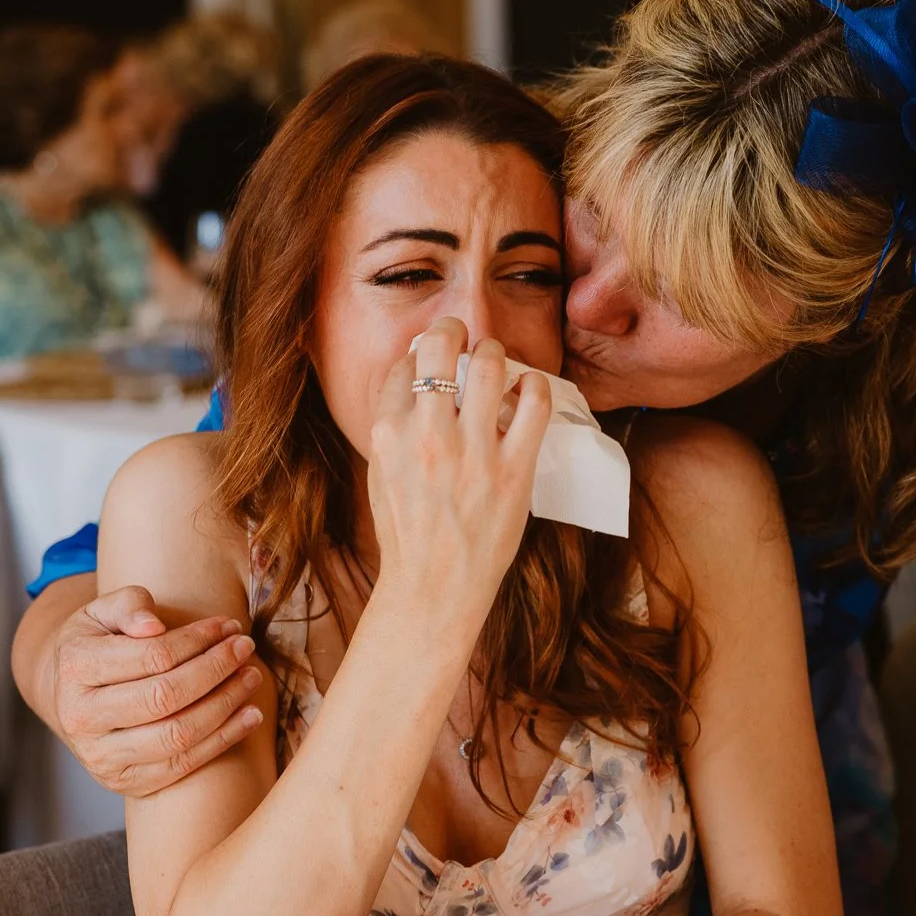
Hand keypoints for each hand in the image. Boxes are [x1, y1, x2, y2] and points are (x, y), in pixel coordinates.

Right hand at [49, 586, 261, 796]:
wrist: (72, 696)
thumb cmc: (99, 645)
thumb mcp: (101, 612)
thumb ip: (128, 605)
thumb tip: (153, 626)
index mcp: (75, 669)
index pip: (152, 656)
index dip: (198, 640)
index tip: (229, 626)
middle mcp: (81, 718)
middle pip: (166, 697)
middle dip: (217, 670)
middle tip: (246, 648)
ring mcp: (101, 756)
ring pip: (178, 735)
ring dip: (226, 705)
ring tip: (252, 677)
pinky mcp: (126, 781)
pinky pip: (184, 765)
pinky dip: (224, 739)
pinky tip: (251, 714)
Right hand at [365, 318, 550, 610]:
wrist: (434, 586)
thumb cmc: (408, 532)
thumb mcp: (381, 473)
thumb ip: (394, 427)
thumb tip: (412, 377)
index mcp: (388, 434)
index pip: (404, 364)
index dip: (421, 350)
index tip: (433, 355)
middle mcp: (427, 435)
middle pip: (441, 347)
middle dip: (454, 329)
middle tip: (465, 335)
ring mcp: (473, 452)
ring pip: (490, 366)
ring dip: (495, 353)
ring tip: (497, 361)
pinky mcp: (513, 469)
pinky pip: (534, 404)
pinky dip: (534, 385)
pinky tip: (528, 389)